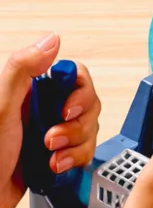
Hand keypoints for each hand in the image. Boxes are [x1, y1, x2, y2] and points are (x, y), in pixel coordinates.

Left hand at [0, 33, 100, 207]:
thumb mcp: (1, 110)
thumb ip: (22, 70)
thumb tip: (51, 40)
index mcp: (29, 91)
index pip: (74, 76)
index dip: (80, 92)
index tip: (67, 109)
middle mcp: (42, 108)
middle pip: (87, 103)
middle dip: (77, 125)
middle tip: (52, 137)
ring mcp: (50, 131)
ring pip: (89, 128)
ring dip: (75, 146)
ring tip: (51, 156)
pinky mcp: (57, 154)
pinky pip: (84, 151)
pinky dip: (74, 160)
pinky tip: (55, 166)